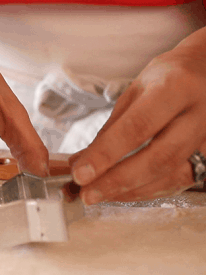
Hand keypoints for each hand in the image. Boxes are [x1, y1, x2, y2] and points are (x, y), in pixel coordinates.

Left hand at [70, 44, 205, 204]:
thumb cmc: (168, 79)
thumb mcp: (135, 91)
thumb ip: (111, 128)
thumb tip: (81, 162)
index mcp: (175, 88)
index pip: (137, 126)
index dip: (106, 154)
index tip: (80, 173)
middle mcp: (198, 113)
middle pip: (158, 158)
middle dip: (117, 182)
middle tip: (87, 194)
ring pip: (171, 176)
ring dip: (130, 191)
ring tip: (98, 195)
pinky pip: (180, 182)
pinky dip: (148, 192)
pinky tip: (123, 193)